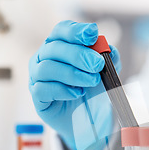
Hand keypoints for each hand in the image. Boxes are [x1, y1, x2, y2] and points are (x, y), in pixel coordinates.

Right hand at [29, 20, 121, 149]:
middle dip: (78, 54)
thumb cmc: (92, 90)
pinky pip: (42, 89)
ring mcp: (38, 77)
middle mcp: (44, 58)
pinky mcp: (38, 97)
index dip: (75, 31)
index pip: (61, 31)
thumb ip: (109, 61)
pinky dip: (62, 90)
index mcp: (59, 46)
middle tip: (97, 64)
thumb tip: (110, 50)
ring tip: (92, 81)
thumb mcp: (105, 74)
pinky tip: (77, 93)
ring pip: (47, 68)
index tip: (93, 34)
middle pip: (54, 47)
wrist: (88, 118)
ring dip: (72, 73)